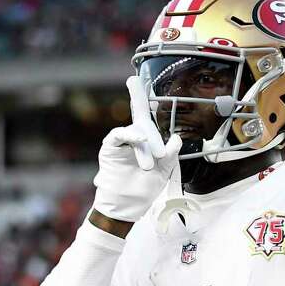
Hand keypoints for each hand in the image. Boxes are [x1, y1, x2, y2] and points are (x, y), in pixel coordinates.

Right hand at [91, 76, 181, 222]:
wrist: (127, 207)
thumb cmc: (144, 189)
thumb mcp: (165, 170)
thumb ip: (171, 153)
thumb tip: (174, 138)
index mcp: (146, 140)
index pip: (145, 113)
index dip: (140, 95)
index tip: (134, 77)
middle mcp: (133, 136)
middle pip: (140, 115)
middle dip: (153, 135)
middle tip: (159, 157)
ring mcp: (121, 141)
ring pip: (137, 131)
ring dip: (145, 149)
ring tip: (148, 166)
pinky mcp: (110, 147)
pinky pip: (119, 134)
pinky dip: (130, 136)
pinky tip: (138, 141)